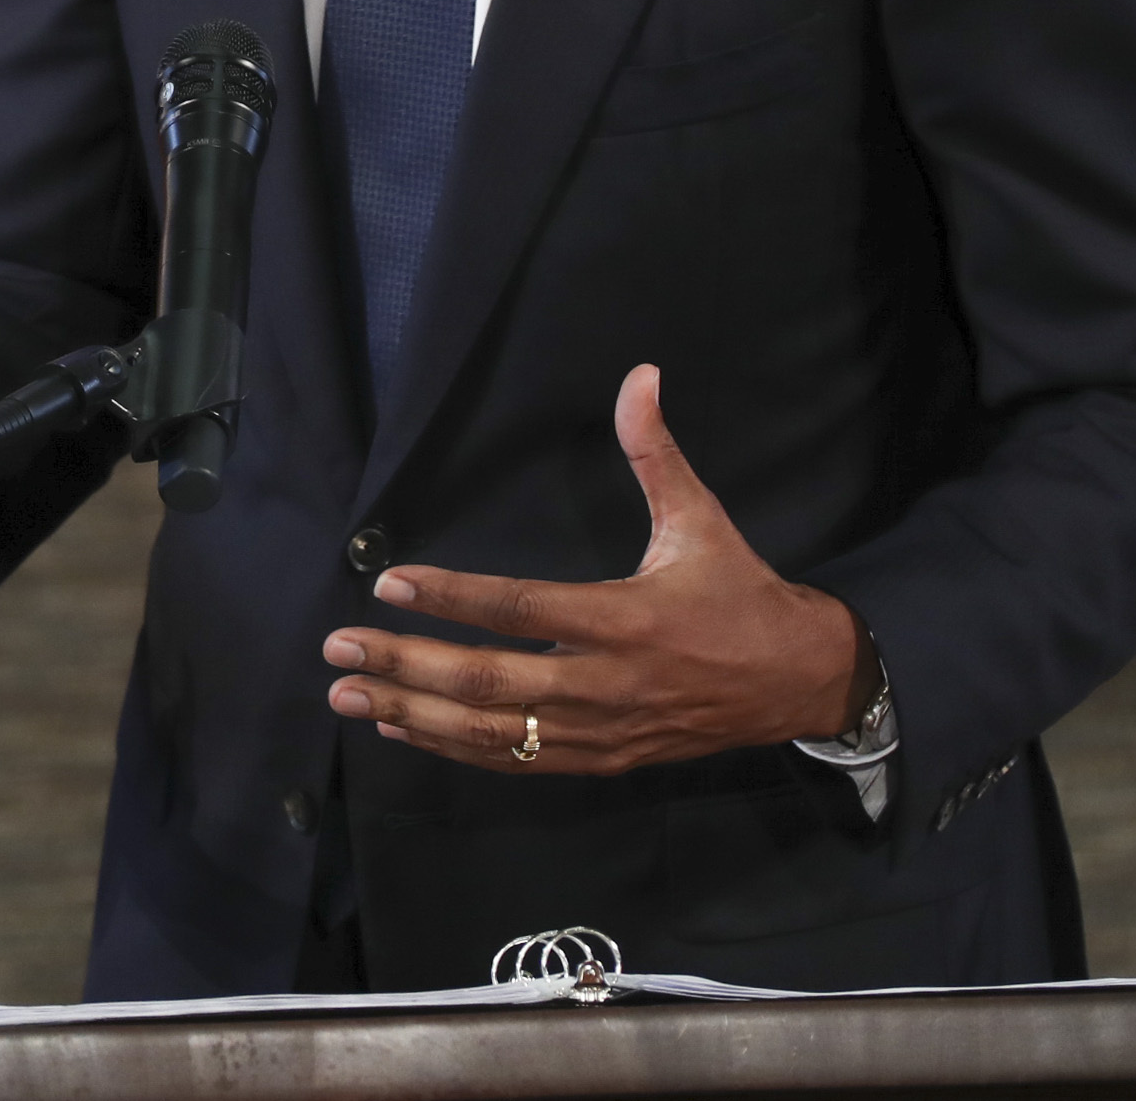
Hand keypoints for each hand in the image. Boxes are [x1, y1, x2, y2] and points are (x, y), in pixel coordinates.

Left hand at [322, 364, 864, 772]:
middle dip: (406, 666)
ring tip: (349, 696)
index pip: (521, 608)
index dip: (453, 598)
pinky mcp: (601, 759)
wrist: (797, 682)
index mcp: (625, 619)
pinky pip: (517, 761)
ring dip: (414, 714)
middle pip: (489, 683)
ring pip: (492, 732)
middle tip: (339, 650)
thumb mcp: (701, 519)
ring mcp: (600, 730)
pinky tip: (404, 729)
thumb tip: (640, 375)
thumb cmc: (739, 594)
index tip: (390, 582)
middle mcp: (605, 683)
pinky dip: (455, 747)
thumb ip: (656, 452)